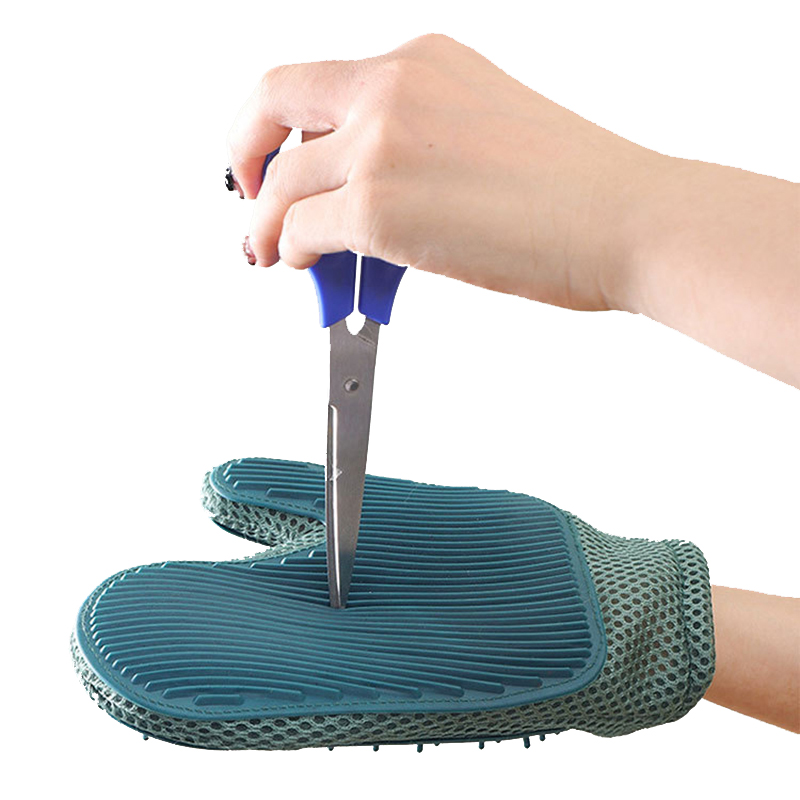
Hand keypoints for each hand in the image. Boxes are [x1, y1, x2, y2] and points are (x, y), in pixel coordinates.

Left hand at [227, 34, 658, 311]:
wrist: (628, 218)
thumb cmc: (579, 190)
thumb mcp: (483, 136)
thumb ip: (416, 151)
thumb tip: (370, 195)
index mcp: (423, 63)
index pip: (320, 83)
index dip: (282, 124)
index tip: (276, 158)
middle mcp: (394, 88)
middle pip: (274, 102)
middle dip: (244, 152)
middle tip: (245, 193)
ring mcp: (383, 144)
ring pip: (281, 181)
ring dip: (265, 223)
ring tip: (270, 253)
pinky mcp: (381, 208)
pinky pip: (300, 230)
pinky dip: (292, 251)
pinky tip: (306, 266)